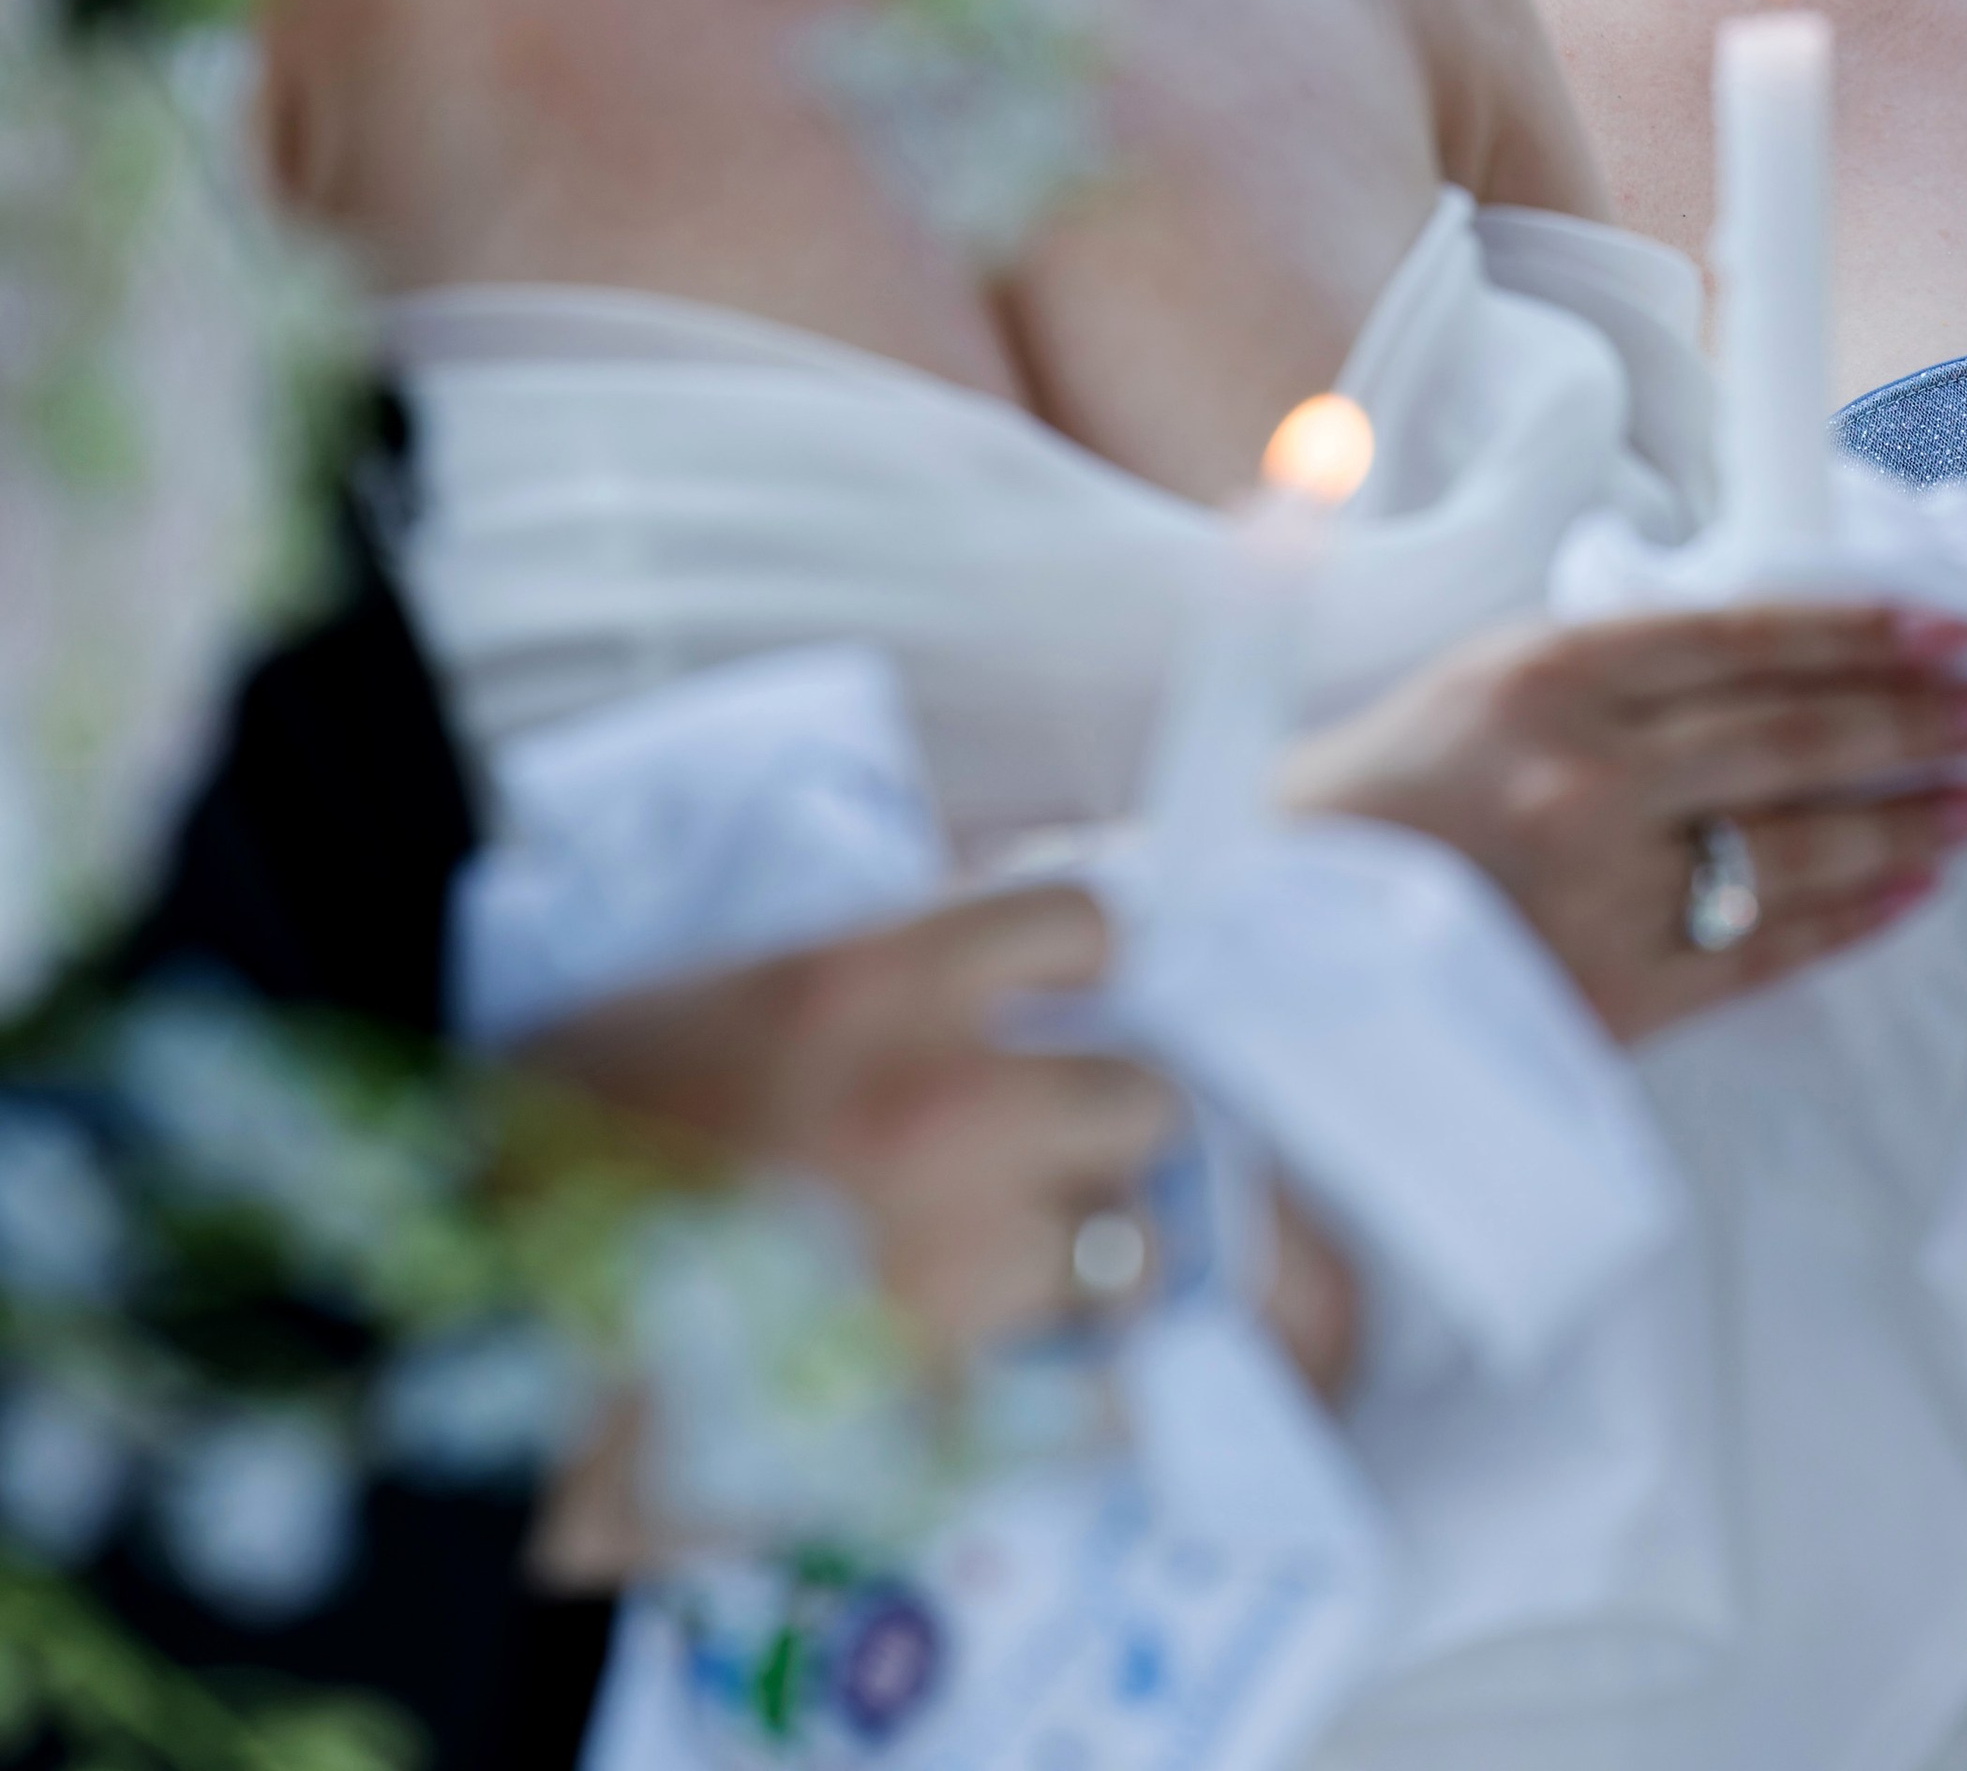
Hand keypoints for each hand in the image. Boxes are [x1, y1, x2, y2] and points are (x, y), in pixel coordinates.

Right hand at [522, 885, 1178, 1365]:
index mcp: (877, 981)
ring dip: (1089, 1261)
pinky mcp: (949, 1401)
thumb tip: (924, 971)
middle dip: (1101, 1124)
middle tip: (1041, 1151)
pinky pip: (1091, 1398)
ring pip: (1134, 1251)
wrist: (466, 1342)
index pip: (1079, 921)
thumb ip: (824, 985)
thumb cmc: (536, 1159)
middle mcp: (951, 1102)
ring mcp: (963, 1255)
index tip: (1047, 998)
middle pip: (1143, 1093)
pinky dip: (1071, 1399)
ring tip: (1020, 1279)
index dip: (1073, 964)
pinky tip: (1015, 1393)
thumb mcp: (676, 1000)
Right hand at [1282, 605, 1966, 1040]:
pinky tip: (1908, 889)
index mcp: (1543, 673)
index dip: (1862, 632)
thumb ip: (1601, 667)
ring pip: (1797, 842)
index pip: (1744, 639)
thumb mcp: (1471, 683)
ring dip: (1908, 816)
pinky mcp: (1615, 992)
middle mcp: (1585, 773)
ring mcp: (1605, 888)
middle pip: (1794, 734)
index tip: (1953, 625)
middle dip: (1919, 717)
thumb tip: (1756, 654)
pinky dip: (1847, 915)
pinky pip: (1762, 949)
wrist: (1270, 942)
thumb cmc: (1367, 799)